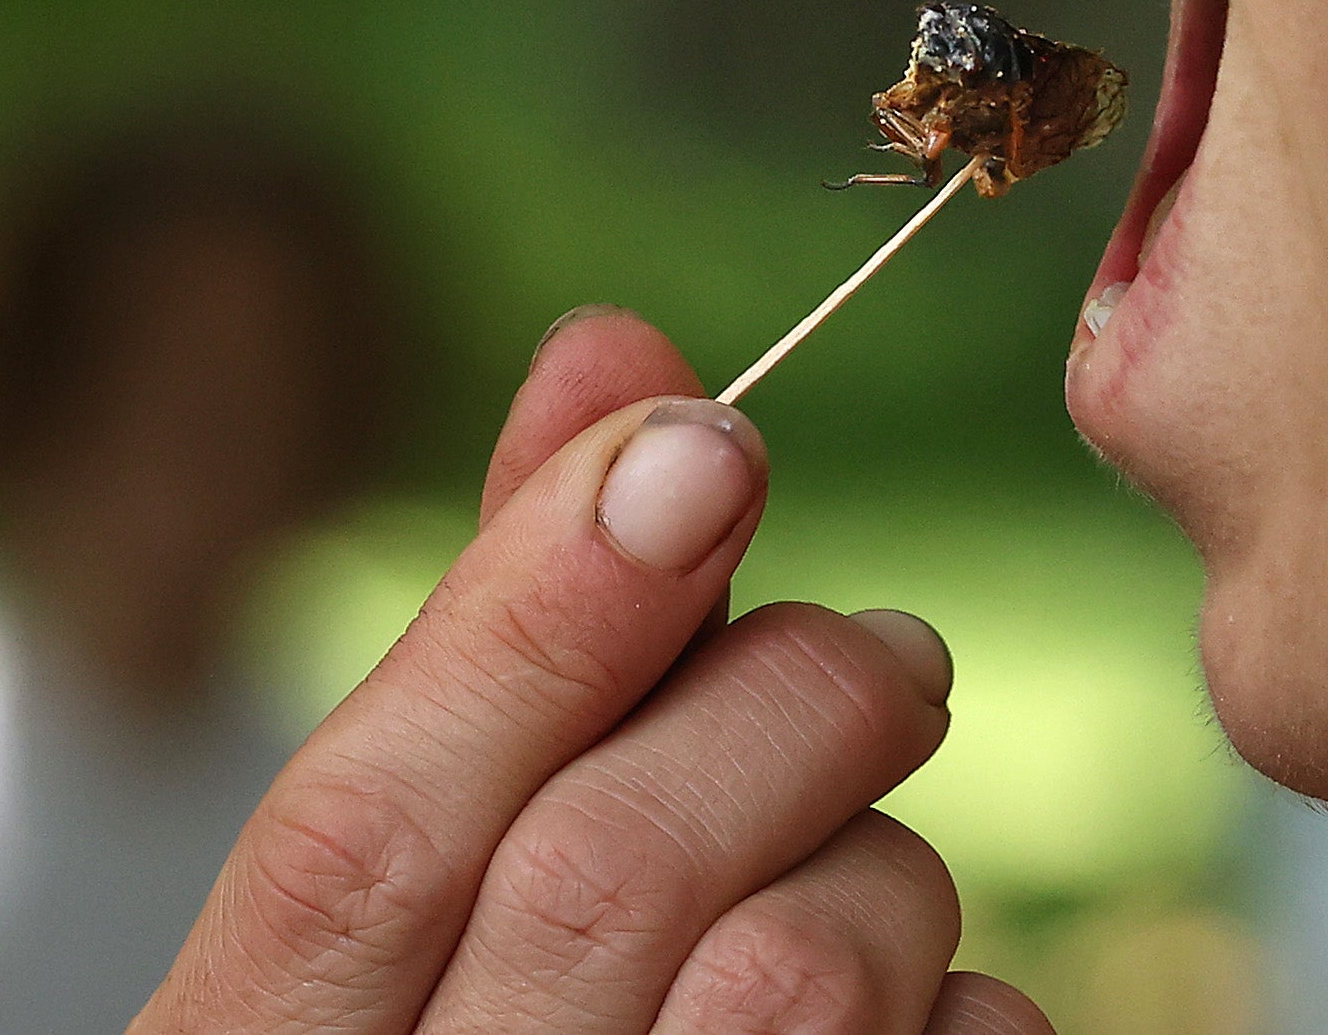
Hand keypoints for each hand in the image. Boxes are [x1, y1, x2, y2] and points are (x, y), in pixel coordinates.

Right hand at [136, 308, 1048, 1034]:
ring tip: (859, 861)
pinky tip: (905, 1015)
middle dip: (789, 697)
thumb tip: (615, 359)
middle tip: (879, 658)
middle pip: (616, 868)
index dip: (541, 611)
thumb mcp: (414, 905)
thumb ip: (501, 647)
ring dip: (886, 859)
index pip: (361, 826)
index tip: (701, 446)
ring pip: (810, 962)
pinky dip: (966, 1005)